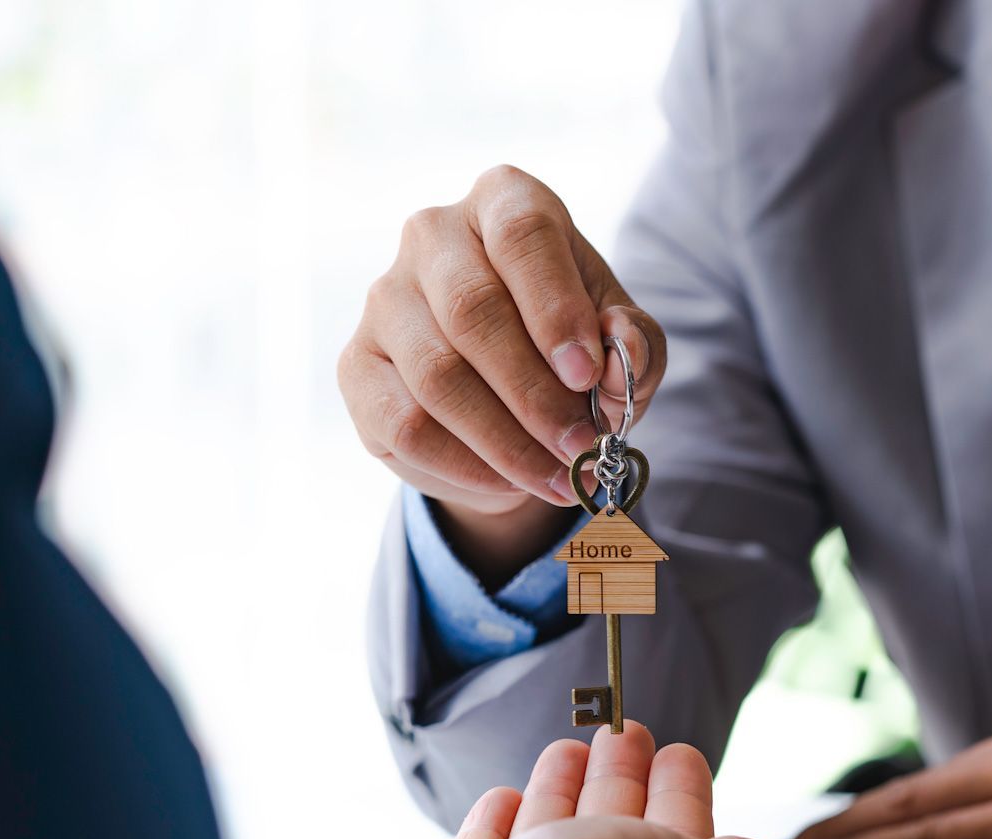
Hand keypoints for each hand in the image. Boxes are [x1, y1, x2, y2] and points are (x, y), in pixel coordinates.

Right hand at [337, 165, 667, 580]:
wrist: (512, 394)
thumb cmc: (573, 345)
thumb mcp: (621, 339)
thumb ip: (634, 342)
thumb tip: (621, 357)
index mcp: (504, 201)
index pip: (523, 235)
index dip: (556, 308)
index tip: (588, 374)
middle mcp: (433, 234)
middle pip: (473, 310)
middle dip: (536, 394)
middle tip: (583, 447)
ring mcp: (385, 297)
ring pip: (438, 376)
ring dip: (507, 442)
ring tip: (561, 479)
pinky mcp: (357, 364)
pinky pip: (405, 424)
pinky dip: (466, 466)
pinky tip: (510, 484)